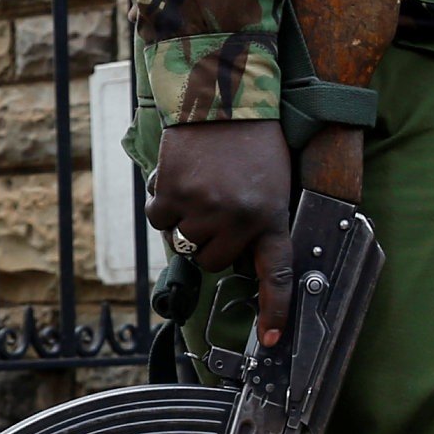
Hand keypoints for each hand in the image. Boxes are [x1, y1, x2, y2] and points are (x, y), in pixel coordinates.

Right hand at [143, 118, 295, 344]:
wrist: (224, 94)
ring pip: (182, 239)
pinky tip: (178, 176)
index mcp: (271, 216)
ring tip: (200, 182)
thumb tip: (229, 255)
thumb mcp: (272, 181)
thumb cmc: (252, 138)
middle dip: (208, 240)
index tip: (272, 340)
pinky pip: (158, 217)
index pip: (275, 274)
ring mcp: (203, 207)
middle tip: (215, 206)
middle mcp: (239, 218)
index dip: (274, 311)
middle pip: (211, 260)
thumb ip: (258, 219)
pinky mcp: (173, 193)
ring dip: (184, 217)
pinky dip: (162, 201)